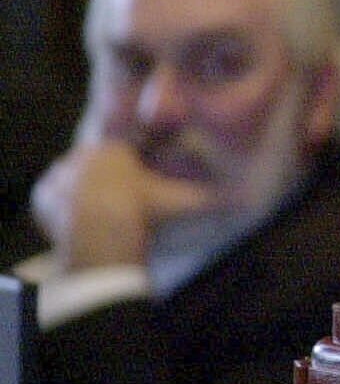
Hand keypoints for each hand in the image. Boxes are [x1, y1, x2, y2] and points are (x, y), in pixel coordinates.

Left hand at [30, 138, 223, 272]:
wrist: (101, 236)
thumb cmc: (142, 213)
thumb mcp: (181, 203)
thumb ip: (215, 200)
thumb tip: (251, 198)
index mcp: (115, 149)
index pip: (126, 147)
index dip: (135, 164)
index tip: (141, 183)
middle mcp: (84, 156)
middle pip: (100, 162)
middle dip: (111, 177)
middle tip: (124, 201)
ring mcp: (59, 176)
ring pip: (75, 178)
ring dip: (86, 191)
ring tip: (102, 212)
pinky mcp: (44, 198)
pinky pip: (53, 197)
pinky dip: (63, 206)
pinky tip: (79, 220)